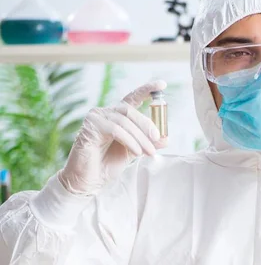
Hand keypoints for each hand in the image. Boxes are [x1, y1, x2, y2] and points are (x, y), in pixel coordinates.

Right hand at [58, 81, 166, 195]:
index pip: (132, 97)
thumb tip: (167, 138)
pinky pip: (116, 130)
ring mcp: (96, 118)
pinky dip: (130, 141)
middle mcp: (105, 113)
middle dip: (147, 125)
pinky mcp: (90, 127)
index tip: (162, 84)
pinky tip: (137, 152)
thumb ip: (148, 143)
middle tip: (157, 139)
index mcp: (117, 115)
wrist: (90, 180)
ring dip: (140, 138)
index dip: (147, 90)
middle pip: (130, 110)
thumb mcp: (134, 152)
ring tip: (149, 153)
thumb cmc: (108, 164)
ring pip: (124, 121)